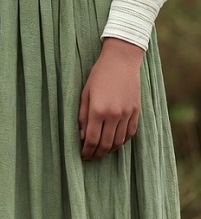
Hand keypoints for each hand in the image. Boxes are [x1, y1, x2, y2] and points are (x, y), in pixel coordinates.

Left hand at [78, 37, 143, 160]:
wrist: (121, 61)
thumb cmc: (99, 74)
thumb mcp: (85, 92)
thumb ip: (82, 115)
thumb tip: (82, 135)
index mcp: (98, 109)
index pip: (92, 139)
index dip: (87, 151)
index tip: (83, 155)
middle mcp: (113, 115)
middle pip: (105, 144)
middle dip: (97, 154)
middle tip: (91, 157)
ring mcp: (127, 114)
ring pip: (118, 142)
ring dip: (109, 149)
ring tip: (101, 151)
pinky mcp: (136, 112)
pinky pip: (130, 134)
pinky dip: (122, 141)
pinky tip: (114, 142)